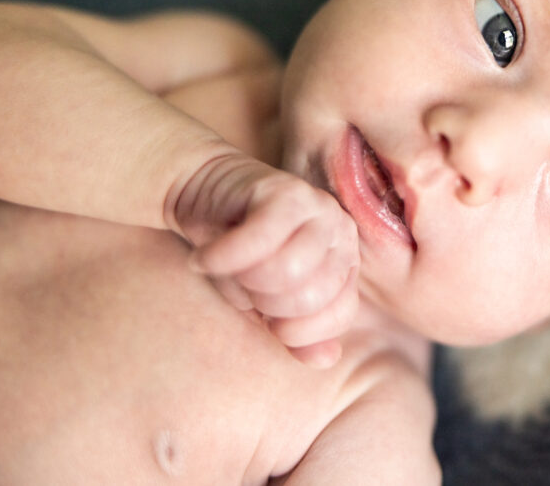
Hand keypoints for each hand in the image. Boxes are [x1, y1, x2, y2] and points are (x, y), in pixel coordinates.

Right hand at [168, 152, 359, 367]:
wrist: (206, 196)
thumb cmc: (242, 257)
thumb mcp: (267, 305)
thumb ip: (298, 335)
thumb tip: (326, 359)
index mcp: (346, 265)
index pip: (339, 315)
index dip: (296, 329)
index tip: (266, 316)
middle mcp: (342, 235)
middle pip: (310, 298)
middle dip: (265, 303)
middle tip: (245, 285)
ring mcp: (319, 208)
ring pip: (287, 271)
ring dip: (245, 279)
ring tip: (230, 268)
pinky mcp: (285, 190)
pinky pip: (257, 240)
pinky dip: (220, 258)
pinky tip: (203, 258)